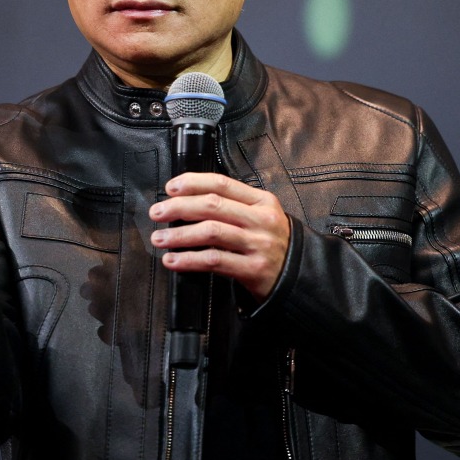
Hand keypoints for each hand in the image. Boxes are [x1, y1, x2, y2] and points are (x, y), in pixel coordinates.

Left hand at [148, 173, 290, 300]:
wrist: (301, 276)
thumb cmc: (274, 244)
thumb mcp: (263, 216)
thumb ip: (235, 206)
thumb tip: (189, 201)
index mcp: (261, 201)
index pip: (222, 184)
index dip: (193, 183)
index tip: (170, 188)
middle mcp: (260, 220)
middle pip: (212, 205)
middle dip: (179, 207)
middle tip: (157, 212)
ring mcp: (257, 244)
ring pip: (210, 232)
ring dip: (178, 235)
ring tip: (159, 238)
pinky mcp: (253, 269)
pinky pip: (214, 261)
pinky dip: (188, 260)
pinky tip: (173, 261)